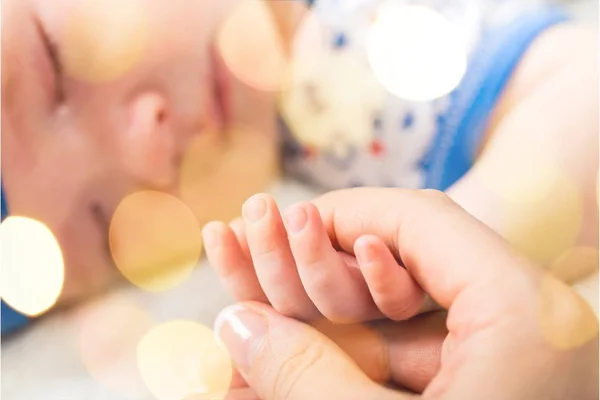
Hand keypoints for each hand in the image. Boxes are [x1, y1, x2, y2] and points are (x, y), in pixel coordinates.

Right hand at [213, 188, 598, 399]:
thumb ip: (303, 376)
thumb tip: (233, 324)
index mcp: (523, 311)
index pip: (418, 219)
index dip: (337, 215)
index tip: (275, 229)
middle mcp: (527, 319)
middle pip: (406, 264)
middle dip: (319, 273)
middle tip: (252, 273)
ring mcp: (512, 353)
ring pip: (400, 316)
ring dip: (327, 324)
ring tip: (256, 336)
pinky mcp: (490, 382)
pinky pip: (413, 354)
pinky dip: (354, 360)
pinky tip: (293, 368)